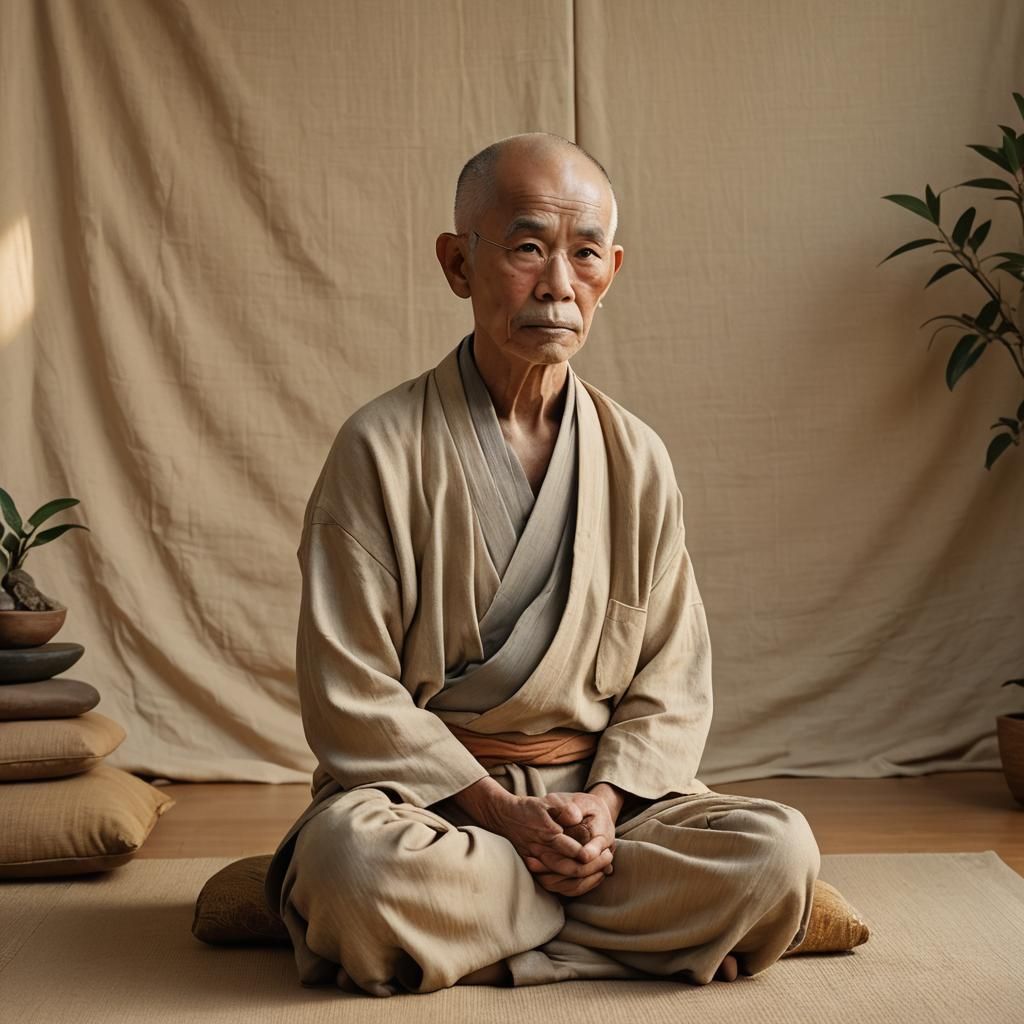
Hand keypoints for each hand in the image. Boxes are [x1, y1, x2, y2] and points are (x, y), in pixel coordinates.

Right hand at [473, 791, 614, 898]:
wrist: (504, 817)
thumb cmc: (530, 809)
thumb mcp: (548, 802)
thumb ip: (564, 809)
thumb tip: (576, 816)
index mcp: (548, 834)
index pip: (574, 851)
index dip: (591, 855)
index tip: (606, 851)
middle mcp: (542, 851)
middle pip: (571, 869)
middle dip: (592, 868)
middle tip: (608, 860)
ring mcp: (536, 862)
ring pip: (563, 881)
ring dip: (585, 879)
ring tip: (602, 872)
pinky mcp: (534, 870)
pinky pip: (555, 885)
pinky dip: (573, 885)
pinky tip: (586, 880)